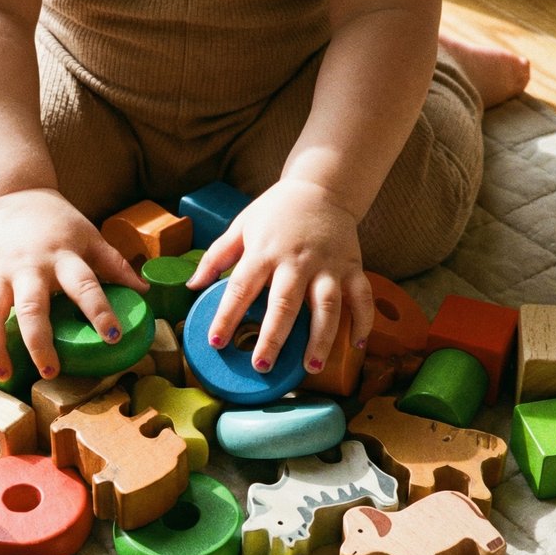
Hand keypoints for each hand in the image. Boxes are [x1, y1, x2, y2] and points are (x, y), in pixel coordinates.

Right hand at [0, 188, 146, 379]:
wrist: (13, 194)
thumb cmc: (58, 222)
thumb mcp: (90, 237)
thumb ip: (115, 265)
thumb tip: (145, 292)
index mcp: (63, 257)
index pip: (84, 285)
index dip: (99, 310)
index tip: (112, 335)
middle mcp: (29, 267)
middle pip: (31, 308)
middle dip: (39, 342)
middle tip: (50, 371)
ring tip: (4, 373)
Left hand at [185, 180, 373, 373]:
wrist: (322, 186)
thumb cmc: (276, 211)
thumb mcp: (241, 226)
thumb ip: (216, 256)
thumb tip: (192, 286)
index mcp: (264, 251)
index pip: (241, 288)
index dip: (227, 316)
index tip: (216, 342)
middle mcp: (297, 261)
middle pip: (284, 304)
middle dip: (273, 338)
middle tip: (262, 366)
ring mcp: (328, 265)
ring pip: (327, 306)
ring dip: (320, 339)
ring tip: (310, 368)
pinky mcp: (353, 266)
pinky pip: (362, 297)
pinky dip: (363, 321)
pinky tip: (357, 344)